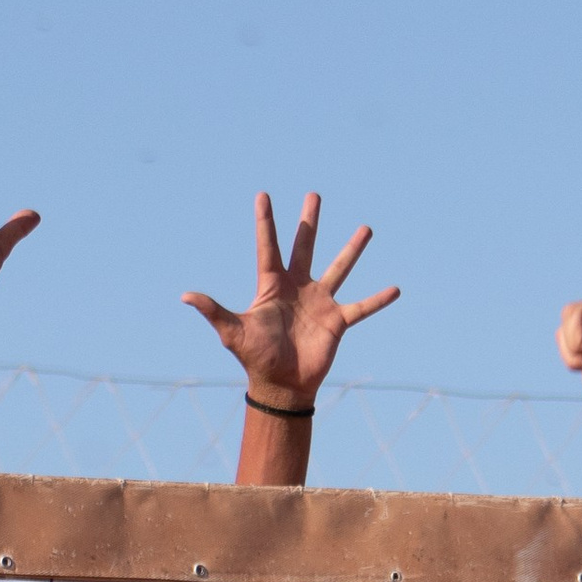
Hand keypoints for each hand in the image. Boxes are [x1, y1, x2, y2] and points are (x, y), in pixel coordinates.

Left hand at [183, 192, 398, 402]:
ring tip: (365, 228)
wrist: (281, 385)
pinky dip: (378, 300)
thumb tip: (185, 296)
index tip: (263, 195)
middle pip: (304, 246)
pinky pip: (362, 307)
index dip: (266, 222)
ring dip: (352, 249)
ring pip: (339, 268)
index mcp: (272, 286)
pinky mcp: (337, 321)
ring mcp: (319, 301)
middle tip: (314, 195)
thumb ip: (214, 311)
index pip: (268, 246)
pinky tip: (395, 289)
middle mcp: (298, 287)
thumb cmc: (255, 357)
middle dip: (309, 221)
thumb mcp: (233, 332)